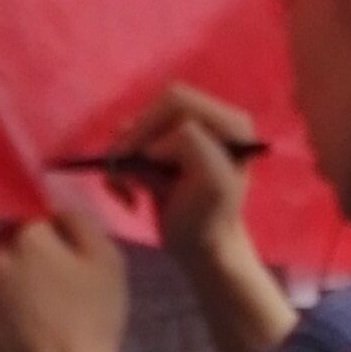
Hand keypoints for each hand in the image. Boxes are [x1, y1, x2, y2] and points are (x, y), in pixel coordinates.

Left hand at [0, 210, 127, 351]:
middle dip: (24, 262)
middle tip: (48, 293)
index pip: (33, 224)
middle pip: (7, 248)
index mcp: (28, 237)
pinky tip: (13, 330)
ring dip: (4, 287)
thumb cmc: (93, 320)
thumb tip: (56, 211)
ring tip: (30, 316)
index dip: (51, 244)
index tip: (63, 266)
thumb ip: (80, 223)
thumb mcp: (108, 261)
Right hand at [104, 86, 259, 274]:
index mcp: (229, 122)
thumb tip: (155, 144)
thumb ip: (192, 145)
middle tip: (124, 177)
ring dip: (123, 160)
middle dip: (133, 143)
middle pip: (153, 110)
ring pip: (136, 126)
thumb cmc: (207, 222)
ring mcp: (184, 132)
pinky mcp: (164, 148)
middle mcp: (209, 120)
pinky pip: (129, 144)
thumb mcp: (212, 183)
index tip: (137, 163)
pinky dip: (121, 169)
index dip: (149, 126)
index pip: (176, 101)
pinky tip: (128, 195)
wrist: (200, 250)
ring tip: (129, 192)